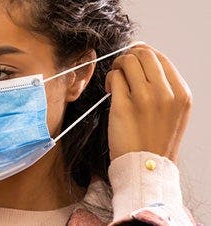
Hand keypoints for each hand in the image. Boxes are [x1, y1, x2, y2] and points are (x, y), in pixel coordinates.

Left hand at [105, 43, 191, 161]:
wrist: (146, 167)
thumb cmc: (155, 139)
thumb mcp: (174, 111)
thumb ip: (165, 86)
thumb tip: (144, 57)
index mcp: (181, 94)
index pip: (160, 57)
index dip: (142, 54)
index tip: (133, 61)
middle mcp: (166, 94)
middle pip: (143, 54)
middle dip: (129, 56)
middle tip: (122, 69)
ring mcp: (145, 99)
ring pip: (127, 61)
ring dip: (118, 66)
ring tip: (116, 81)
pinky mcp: (123, 107)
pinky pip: (114, 77)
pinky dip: (110, 79)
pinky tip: (111, 90)